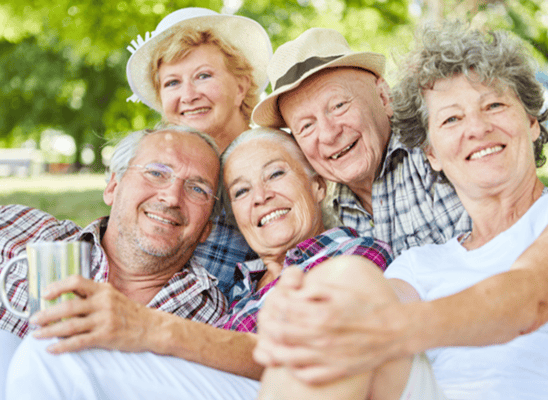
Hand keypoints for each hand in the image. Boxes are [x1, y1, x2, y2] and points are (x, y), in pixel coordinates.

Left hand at [30, 275, 156, 353]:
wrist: (152, 326)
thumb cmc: (130, 312)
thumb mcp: (112, 296)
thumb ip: (92, 295)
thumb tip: (65, 296)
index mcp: (103, 289)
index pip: (76, 281)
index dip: (57, 286)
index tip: (45, 294)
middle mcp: (103, 302)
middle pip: (68, 306)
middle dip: (46, 314)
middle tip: (33, 320)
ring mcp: (105, 320)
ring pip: (70, 325)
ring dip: (49, 331)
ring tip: (37, 335)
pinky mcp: (106, 336)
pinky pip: (79, 341)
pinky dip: (62, 346)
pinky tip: (52, 348)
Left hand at [254, 274, 418, 383]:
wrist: (393, 331)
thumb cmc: (365, 307)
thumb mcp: (339, 291)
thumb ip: (313, 290)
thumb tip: (292, 292)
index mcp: (322, 313)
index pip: (284, 310)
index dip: (272, 305)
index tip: (271, 303)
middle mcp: (322, 337)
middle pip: (281, 333)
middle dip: (268, 327)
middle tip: (266, 323)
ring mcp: (328, 357)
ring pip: (287, 357)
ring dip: (273, 350)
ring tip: (270, 343)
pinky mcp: (335, 371)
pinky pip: (305, 374)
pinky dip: (293, 368)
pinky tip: (291, 359)